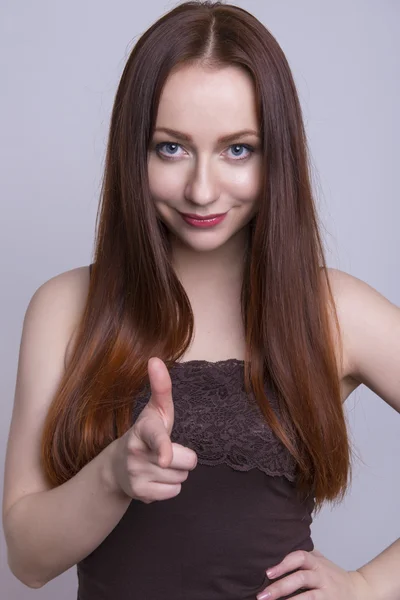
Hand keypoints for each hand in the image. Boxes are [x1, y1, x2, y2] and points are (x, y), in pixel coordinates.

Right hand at [110, 356, 197, 502]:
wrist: (117, 467)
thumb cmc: (146, 433)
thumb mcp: (156, 410)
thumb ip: (161, 386)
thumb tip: (155, 359)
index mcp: (143, 429)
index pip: (157, 437)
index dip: (163, 447)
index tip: (164, 457)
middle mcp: (137, 452)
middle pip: (186, 461)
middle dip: (182, 458)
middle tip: (166, 453)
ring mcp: (136, 474)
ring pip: (181, 478)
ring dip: (175, 473)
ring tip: (158, 465)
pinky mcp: (139, 493)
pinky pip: (174, 493)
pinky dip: (169, 488)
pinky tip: (154, 479)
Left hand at [256, 549, 374, 599]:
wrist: (358, 590)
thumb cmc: (332, 575)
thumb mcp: (320, 561)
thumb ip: (304, 557)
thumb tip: (277, 550)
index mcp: (317, 563)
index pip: (300, 557)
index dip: (284, 564)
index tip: (268, 573)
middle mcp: (322, 576)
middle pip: (301, 578)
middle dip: (280, 587)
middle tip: (262, 595)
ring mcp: (327, 592)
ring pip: (308, 597)